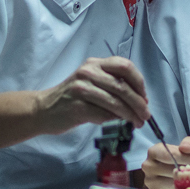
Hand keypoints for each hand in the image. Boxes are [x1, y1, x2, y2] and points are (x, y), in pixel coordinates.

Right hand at [34, 56, 149, 133]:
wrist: (44, 109)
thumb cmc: (71, 97)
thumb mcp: (91, 82)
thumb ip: (111, 85)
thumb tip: (139, 100)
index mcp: (95, 63)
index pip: (125, 66)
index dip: (139, 82)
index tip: (144, 97)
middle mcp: (88, 72)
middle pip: (123, 86)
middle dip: (139, 103)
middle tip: (145, 115)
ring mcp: (82, 89)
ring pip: (116, 102)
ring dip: (130, 115)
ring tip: (137, 123)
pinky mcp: (77, 107)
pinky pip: (103, 114)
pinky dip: (115, 121)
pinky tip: (119, 125)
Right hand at [141, 136, 189, 188]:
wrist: (178, 172)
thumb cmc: (183, 158)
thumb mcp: (188, 147)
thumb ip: (189, 143)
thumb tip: (186, 148)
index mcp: (153, 151)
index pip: (170, 156)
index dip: (186, 159)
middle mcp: (148, 166)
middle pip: (172, 171)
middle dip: (187, 172)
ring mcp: (150, 182)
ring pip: (173, 184)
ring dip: (185, 182)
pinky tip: (184, 186)